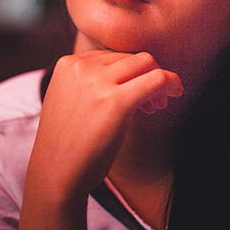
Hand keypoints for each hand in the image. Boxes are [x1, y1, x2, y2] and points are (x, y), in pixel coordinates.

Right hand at [27, 50, 183, 201]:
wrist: (54, 173)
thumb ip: (89, 82)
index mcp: (68, 63)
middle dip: (145, 74)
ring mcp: (98, 82)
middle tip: (153, 102)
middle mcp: (81, 67)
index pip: (111, 56)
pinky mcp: (117, 101)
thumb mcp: (68, 99)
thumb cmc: (65, 143)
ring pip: (145, 62)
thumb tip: (127, 76)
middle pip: (130, 57)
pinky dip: (171, 82)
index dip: (128, 73)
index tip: (136, 92)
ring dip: (159, 79)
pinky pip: (157, 79)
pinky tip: (175, 93)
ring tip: (157, 105)